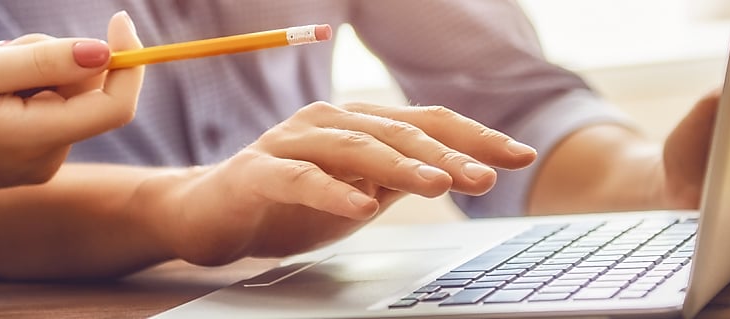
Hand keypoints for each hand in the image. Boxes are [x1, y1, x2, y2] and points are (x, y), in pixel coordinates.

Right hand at [0, 12, 143, 190]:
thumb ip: (44, 60)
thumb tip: (104, 52)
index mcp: (39, 140)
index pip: (116, 106)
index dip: (129, 61)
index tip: (118, 19)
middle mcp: (49, 159)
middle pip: (87, 92)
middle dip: (57, 58)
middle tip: (2, 52)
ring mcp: (40, 164)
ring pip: (65, 96)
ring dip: (35, 73)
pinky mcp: (30, 160)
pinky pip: (47, 111)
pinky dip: (25, 91)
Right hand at [144, 102, 537, 264]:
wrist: (209, 216)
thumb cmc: (286, 204)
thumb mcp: (356, 193)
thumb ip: (398, 179)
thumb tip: (461, 171)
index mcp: (356, 124)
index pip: (425, 123)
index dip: (474, 137)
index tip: (520, 157)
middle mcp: (326, 123)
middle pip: (397, 132)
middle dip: (447, 154)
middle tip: (488, 176)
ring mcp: (289, 143)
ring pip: (354, 149)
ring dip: (400, 167)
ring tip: (439, 186)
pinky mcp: (256, 172)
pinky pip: (299, 179)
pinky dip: (332, 191)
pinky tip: (361, 207)